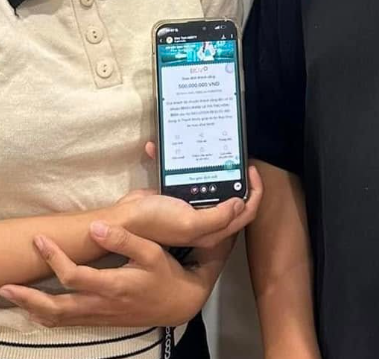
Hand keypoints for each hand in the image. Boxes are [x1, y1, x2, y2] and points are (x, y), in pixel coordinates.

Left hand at [0, 226, 207, 328]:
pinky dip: (45, 316)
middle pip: (56, 308)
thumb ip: (123, 239)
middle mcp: (101, 305)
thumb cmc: (165, 273)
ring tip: (9, 295)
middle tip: (3, 285)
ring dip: (30, 308)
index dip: (53, 259)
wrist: (179, 303)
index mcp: (113, 286)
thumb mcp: (151, 252)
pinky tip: (32, 307)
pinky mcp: (98, 320)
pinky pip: (66, 322)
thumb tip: (94, 227)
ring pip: (58, 319)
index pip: (74, 276)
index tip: (39, 239)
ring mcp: (98, 316)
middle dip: (27, 298)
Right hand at [114, 163, 263, 248]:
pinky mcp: (177, 197)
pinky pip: (186, 179)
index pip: (246, 213)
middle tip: (234, 156)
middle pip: (234, 199)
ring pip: (212, 186)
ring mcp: (192, 208)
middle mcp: (206, 221)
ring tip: (211, 147)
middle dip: (237, 177)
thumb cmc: (155, 223)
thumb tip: (240, 202)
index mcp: (213, 230)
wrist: (123, 221)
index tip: (249, 169)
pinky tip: (161, 150)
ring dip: (210, 168)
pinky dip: (177, 165)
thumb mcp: (189, 222)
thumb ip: (217, 217)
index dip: (255, 193)